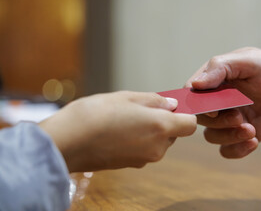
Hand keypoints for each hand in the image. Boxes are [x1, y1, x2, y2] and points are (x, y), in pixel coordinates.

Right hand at [39, 91, 196, 171]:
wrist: (67, 141)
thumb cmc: (96, 114)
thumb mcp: (127, 97)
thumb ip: (155, 101)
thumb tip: (172, 105)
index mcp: (160, 127)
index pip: (190, 124)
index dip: (184, 114)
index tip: (173, 106)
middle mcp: (157, 147)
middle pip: (173, 133)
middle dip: (163, 121)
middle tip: (142, 108)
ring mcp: (144, 159)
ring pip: (158, 141)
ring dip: (149, 130)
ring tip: (126, 119)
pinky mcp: (131, 165)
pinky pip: (144, 149)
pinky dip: (138, 140)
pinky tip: (119, 131)